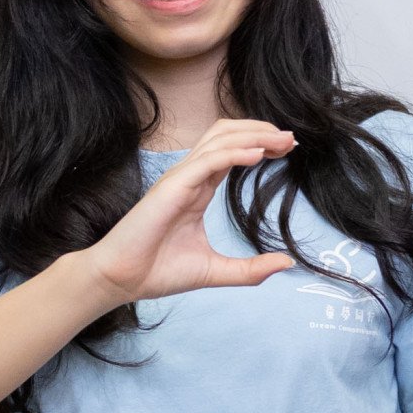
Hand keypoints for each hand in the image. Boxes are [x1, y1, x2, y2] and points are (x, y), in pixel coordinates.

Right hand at [80, 118, 302, 302]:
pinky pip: (207, 160)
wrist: (121, 281)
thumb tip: (286, 263)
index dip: (260, 144)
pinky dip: (234, 152)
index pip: (232, 152)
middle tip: (291, 139)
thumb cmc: (158, 272)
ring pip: (219, 140)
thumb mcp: (216, 271)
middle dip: (260, 131)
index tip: (287, 149)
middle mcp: (189, 177)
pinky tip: (258, 154)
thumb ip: (251, 269)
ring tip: (282, 140)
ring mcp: (179, 179)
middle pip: (227, 134)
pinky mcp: (172, 187)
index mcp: (198, 189)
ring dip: (253, 135)